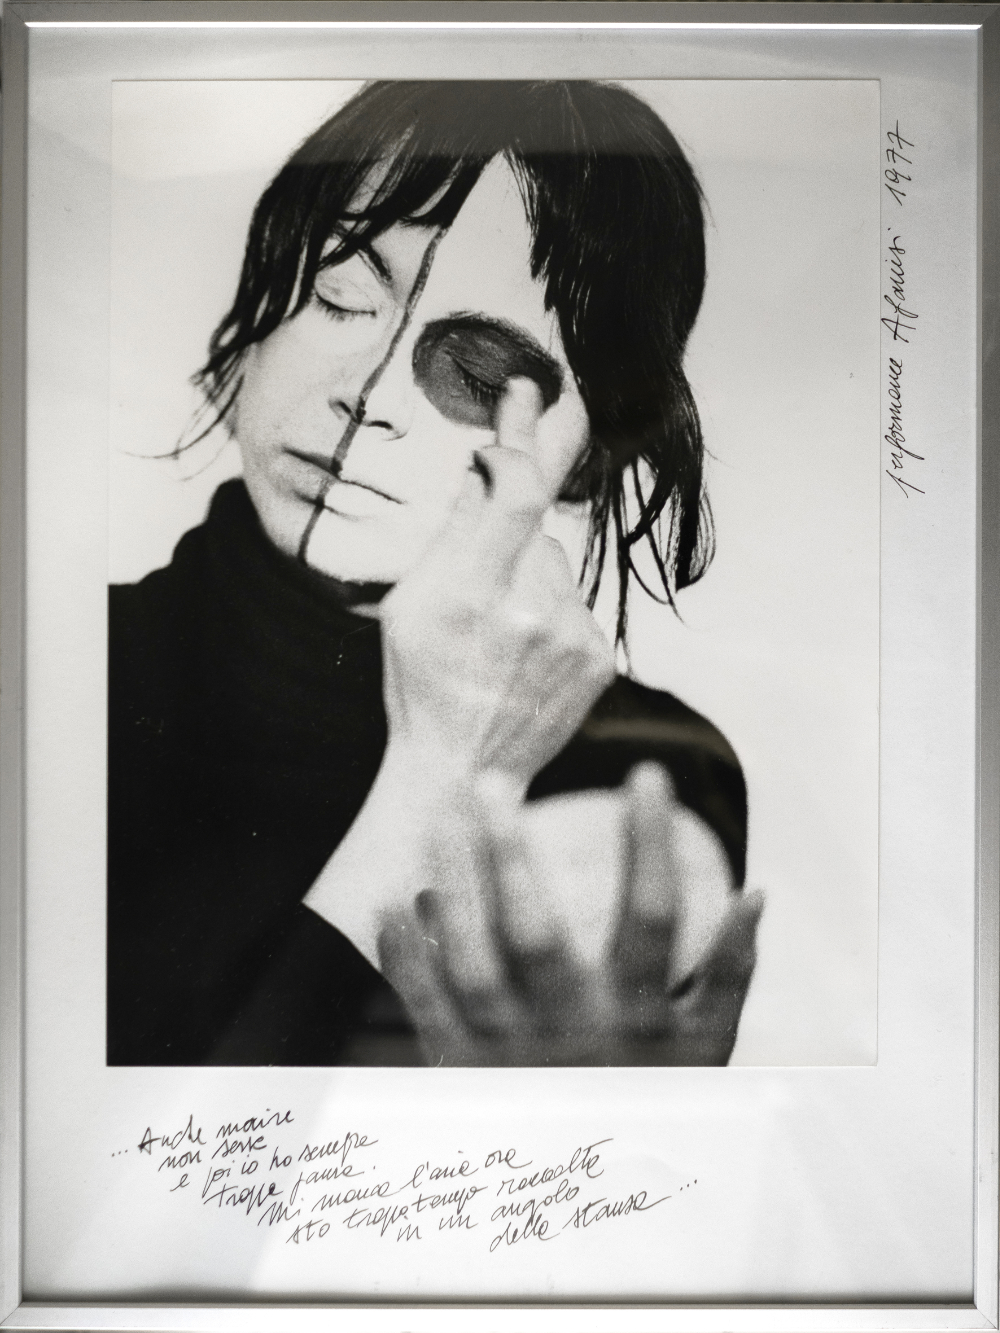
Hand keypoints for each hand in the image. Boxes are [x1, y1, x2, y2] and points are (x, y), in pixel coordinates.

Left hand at [376, 764, 763, 1066]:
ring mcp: (508, 1060)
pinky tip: (395, 898)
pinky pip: (425, 1009)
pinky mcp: (459, 1075)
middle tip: (490, 782)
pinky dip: (406, 956)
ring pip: (471, 964)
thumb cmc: (654, 1103)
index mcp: (638, 1025)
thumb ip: (731, 973)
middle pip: (536, 936)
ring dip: (452, 887)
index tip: (646, 774)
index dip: (650, 845)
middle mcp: (571, 1039)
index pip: (651, 920)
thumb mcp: (709, 1053)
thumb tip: (757, 893)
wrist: (589, 1211)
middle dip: (511, 856)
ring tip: (440, 817)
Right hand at [378, 379, 614, 791]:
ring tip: (500, 636)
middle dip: (511, 530)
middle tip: (484, 577)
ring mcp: (571, 638)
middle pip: (535, 526)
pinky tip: (525, 653)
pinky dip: (552, 612)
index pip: (516, 489)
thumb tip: (481, 470)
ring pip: (557, 564)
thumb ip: (451, 533)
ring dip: (531, 576)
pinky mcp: (597, 659)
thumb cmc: (421, 686)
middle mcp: (529, 612)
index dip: (521, 437)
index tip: (528, 392)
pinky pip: (576, 602)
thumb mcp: (410, 606)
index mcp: (470, 594)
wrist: (464, 774)